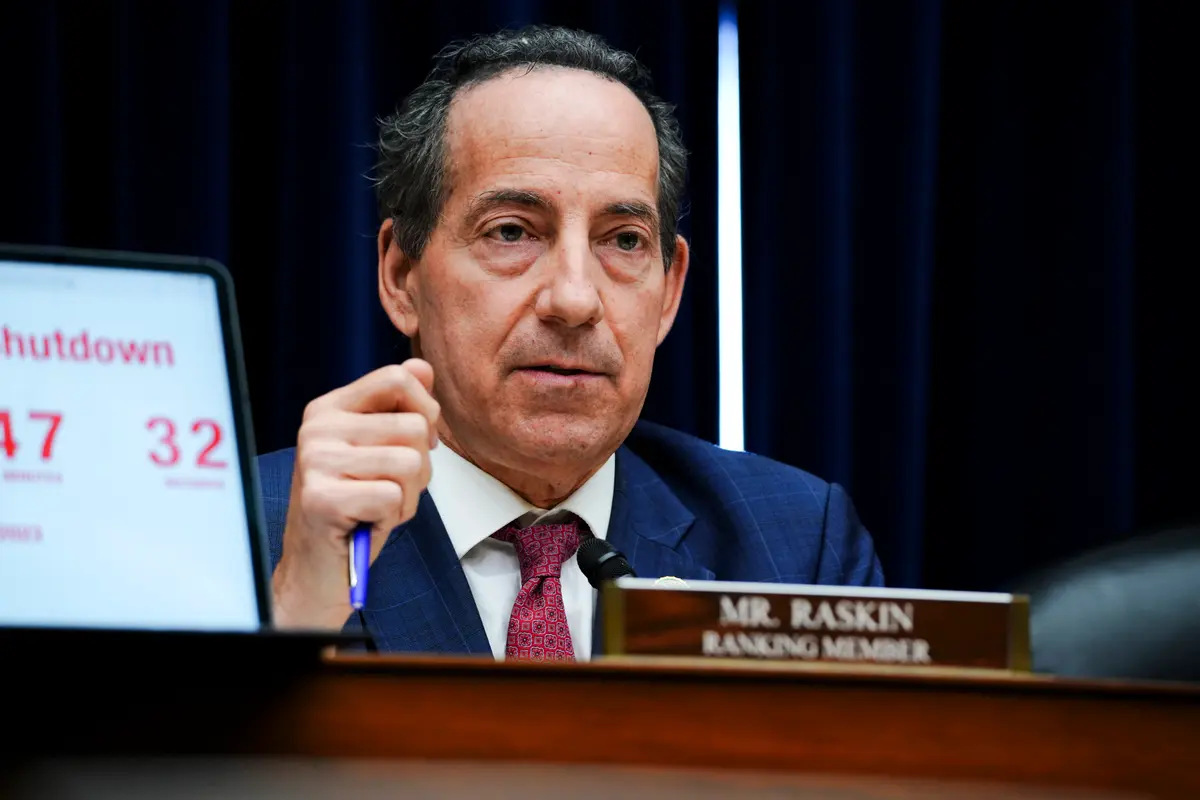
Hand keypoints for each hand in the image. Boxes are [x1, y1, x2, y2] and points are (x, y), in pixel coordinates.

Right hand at [272, 360, 438, 628]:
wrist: (318, 567)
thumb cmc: (356, 506)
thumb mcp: (381, 450)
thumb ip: (401, 407)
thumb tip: (423, 367)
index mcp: (330, 408)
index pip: (397, 377)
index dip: (425, 410)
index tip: (419, 442)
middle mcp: (317, 427)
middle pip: (414, 426)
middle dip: (420, 467)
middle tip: (390, 489)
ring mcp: (315, 461)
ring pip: (409, 462)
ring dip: (409, 495)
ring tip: (378, 506)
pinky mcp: (321, 498)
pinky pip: (394, 496)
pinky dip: (393, 516)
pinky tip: (367, 522)